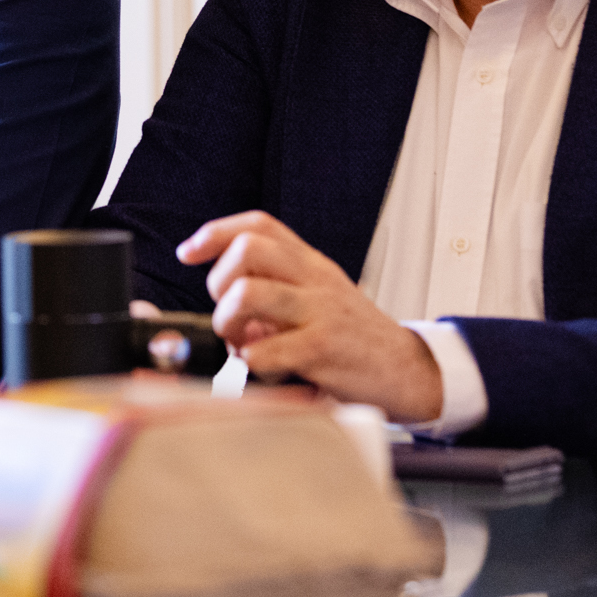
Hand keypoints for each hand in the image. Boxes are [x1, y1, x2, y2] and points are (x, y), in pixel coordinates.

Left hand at [176, 211, 442, 421]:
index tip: (188, 254)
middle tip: (227, 316)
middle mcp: (315, 279)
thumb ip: (275, 297)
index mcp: (311, 264)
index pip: (259, 225)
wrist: (409, 371)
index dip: (215, 233)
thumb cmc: (356, 339)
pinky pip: (265, 349)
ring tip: (240, 344)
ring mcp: (320, 311)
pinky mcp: (323, 348)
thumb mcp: (320, 301)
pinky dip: (250, 362)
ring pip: (248, 293)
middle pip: (247, 250)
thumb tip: (228, 313)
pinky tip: (264, 368)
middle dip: (218, 283)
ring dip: (227, 322)